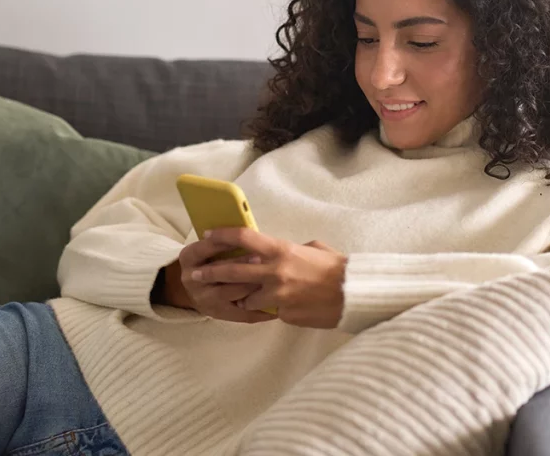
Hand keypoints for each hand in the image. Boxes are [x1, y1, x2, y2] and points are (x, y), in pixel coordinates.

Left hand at [190, 228, 347, 328]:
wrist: (353, 294)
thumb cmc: (337, 268)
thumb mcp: (312, 249)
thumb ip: (290, 250)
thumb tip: (280, 251)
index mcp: (281, 250)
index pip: (242, 237)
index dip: (221, 235)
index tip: (207, 236)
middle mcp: (274, 271)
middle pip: (231, 271)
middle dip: (210, 273)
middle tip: (196, 276)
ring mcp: (277, 295)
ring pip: (245, 297)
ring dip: (240, 297)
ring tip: (235, 297)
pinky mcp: (283, 314)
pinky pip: (268, 311)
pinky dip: (267, 309)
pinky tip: (273, 307)